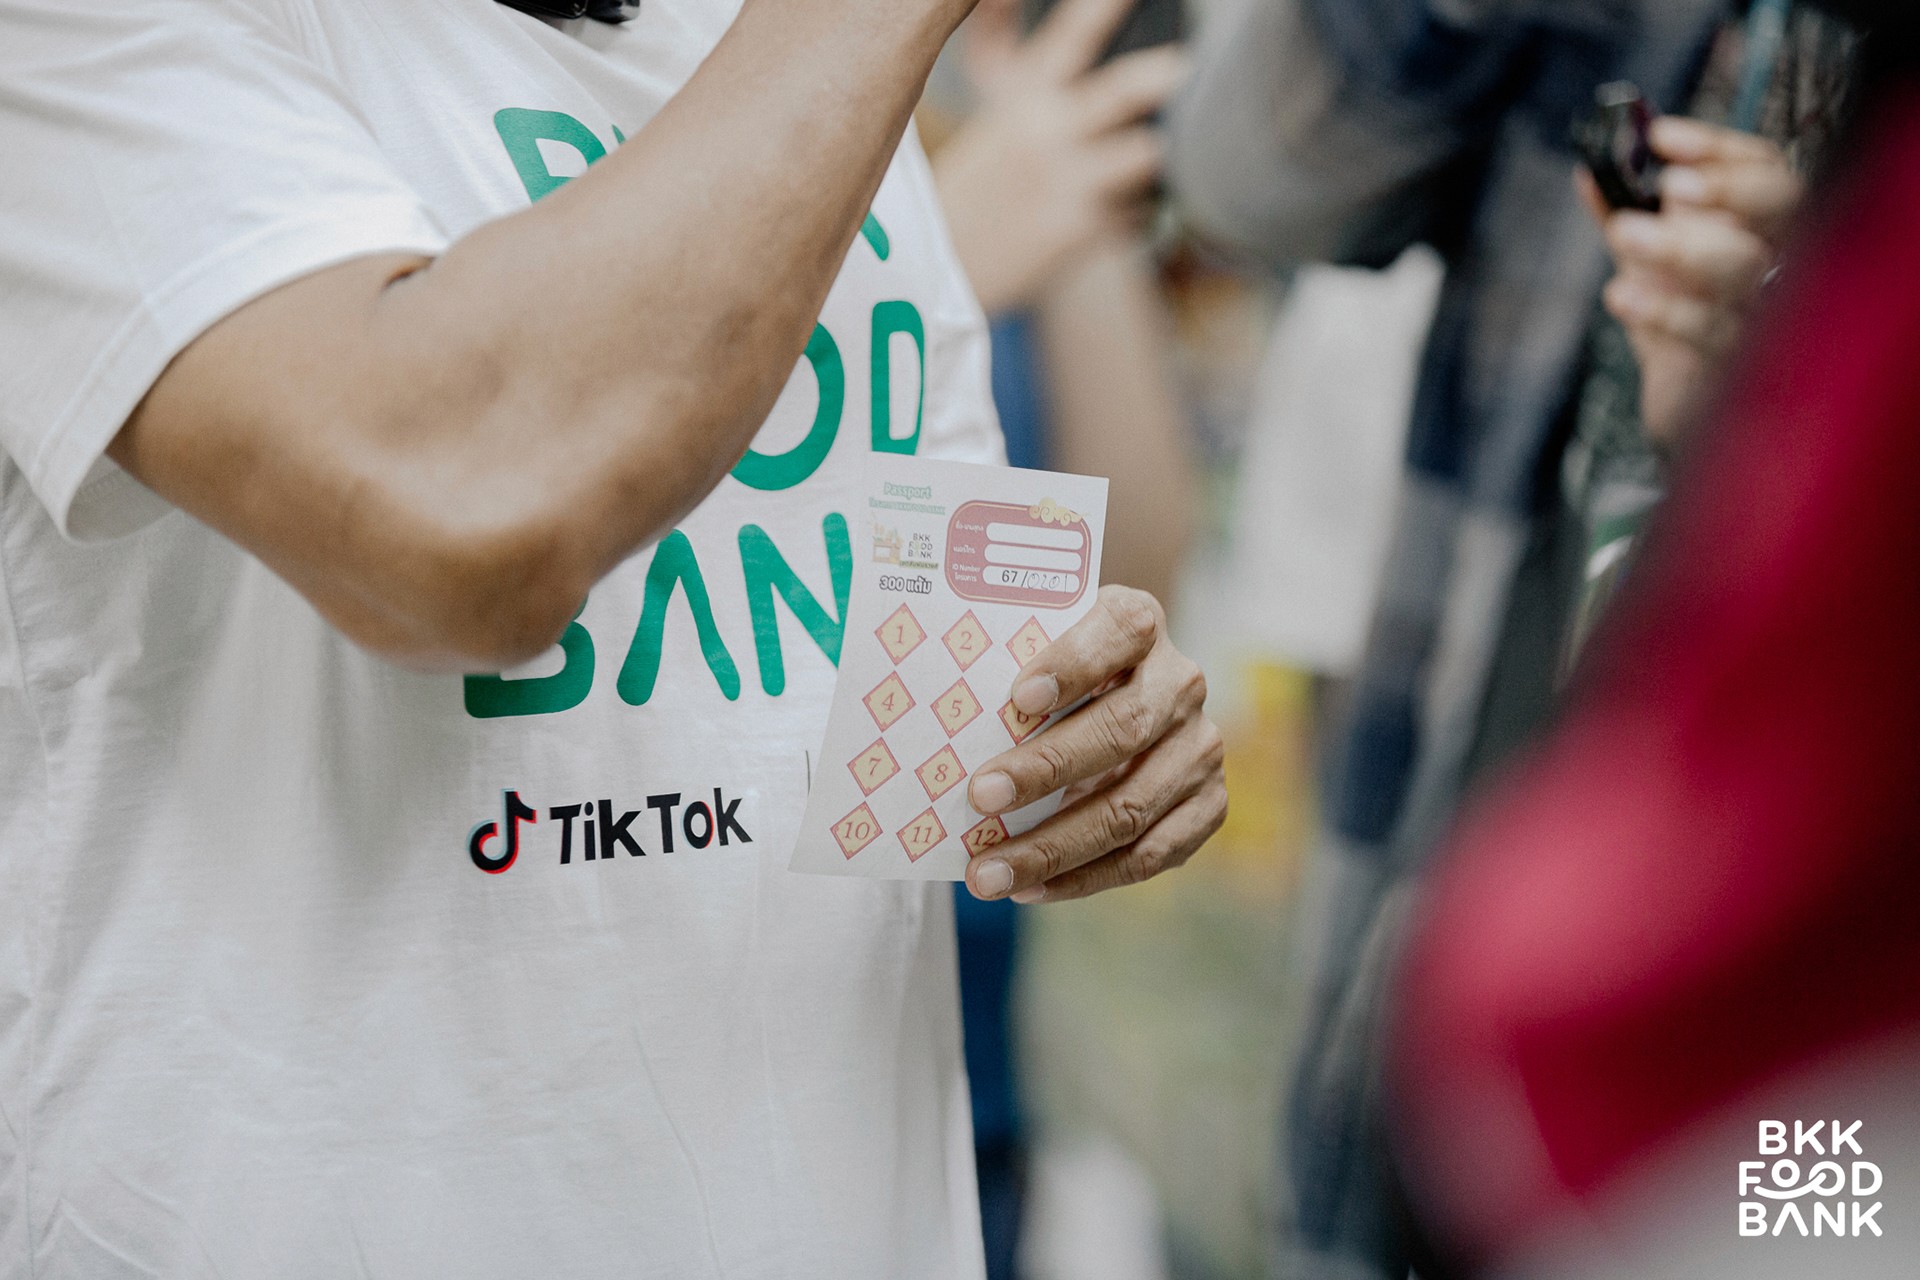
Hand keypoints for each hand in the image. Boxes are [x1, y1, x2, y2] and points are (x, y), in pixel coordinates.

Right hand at [932, 0, 1186, 314]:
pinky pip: (1139, 209)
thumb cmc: (980, 182)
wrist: (946, 267)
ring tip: (1168, 151)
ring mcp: (1064, 182)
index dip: (1104, 6)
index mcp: (1022, 96)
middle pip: (1124, 90)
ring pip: (1145, 153)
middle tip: (1193, 65)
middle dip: (1165, 75)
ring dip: (1159, 153)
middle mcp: (1044, 132)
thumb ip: (1011, 53)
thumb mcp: (993, 111)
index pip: (1071, 36)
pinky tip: (1122, 210)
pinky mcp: (1079, 230)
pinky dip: (1141, 208)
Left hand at [963, 586, 1225, 902]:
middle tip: (980, 797)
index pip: (1120, 630)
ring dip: (1054, 847)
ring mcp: (1199, 747)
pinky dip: (1085, 878)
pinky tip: (1030, 889)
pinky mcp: (1208, 804)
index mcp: (1139, 623)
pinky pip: (1149, 855)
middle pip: (1123, 728)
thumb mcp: (1034, 648)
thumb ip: (1004, 666)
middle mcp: (1181, 682)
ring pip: (1131, 807)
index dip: (1074, 664)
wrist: (1108, 703)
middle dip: (1047, 768)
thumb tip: (938, 720)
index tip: (1018, 699)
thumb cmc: (1049, 674)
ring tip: (988, 873)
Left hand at [1579, 117, 1803, 447]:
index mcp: (1772, 229)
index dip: (1718, 149)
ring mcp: (1772, 318)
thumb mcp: (1649, 267)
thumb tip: (1586, 172)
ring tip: (1623, 233)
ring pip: (1747, 271)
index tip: (1660, 137)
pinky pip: (1712, 335)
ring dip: (1683, 246)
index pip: (1767, 170)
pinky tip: (1621, 294)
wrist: (1690, 411)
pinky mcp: (1744, 371)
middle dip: (1724, 189)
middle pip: (1782, 207)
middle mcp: (1787, 265)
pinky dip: (1665, 309)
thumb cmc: (1681, 326)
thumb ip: (1625, 217)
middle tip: (1667, 188)